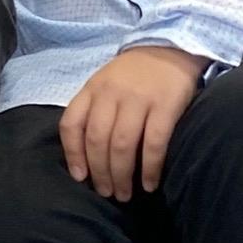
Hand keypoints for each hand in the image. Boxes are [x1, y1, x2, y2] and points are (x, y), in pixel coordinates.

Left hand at [60, 47, 209, 199]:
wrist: (171, 48)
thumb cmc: (134, 75)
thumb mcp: (105, 84)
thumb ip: (93, 111)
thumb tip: (85, 157)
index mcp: (92, 89)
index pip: (71, 124)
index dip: (72, 154)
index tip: (80, 177)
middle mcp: (111, 93)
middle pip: (97, 140)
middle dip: (99, 173)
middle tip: (106, 193)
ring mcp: (138, 99)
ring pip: (121, 145)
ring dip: (121, 175)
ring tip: (124, 195)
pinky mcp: (166, 105)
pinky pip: (154, 143)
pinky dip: (150, 168)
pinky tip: (150, 184)